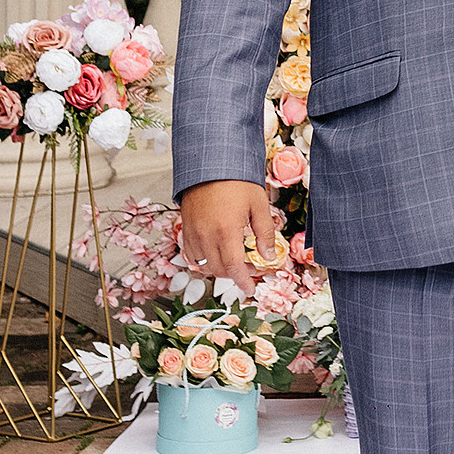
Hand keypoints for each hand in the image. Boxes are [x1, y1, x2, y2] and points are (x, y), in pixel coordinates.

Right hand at [178, 181, 283, 296]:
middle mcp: (206, 236)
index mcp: (226, 231)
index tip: (250, 290)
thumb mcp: (258, 205)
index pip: (234, 269)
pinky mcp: (185, 228)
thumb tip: (269, 257)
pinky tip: (216, 253)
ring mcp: (192, 233)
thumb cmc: (236, 181)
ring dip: (219, 269)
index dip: (243, 283)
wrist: (210, 163)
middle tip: (250, 269)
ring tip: (235, 260)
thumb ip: (265, 234)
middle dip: (235, 275)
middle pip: (219, 270)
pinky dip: (203, 260)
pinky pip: (191, 254)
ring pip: (203, 265)